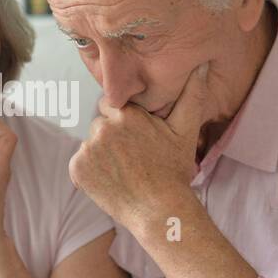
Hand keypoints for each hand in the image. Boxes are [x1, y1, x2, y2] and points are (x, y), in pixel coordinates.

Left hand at [70, 63, 210, 230]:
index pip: (112, 104)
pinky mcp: (77, 168)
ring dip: (101, 154)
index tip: (136, 139)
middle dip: (112, 137)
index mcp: (126, 113)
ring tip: (123, 171)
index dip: (124, 122)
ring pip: (91, 144)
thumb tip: (200, 66)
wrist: (159, 211)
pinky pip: (79, 163)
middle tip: (132, 158)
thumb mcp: (186, 131)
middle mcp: (103, 126)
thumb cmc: (174, 171)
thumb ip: (191, 95)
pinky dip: (90, 172)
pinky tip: (110, 181)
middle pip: (100, 124)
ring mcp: (88, 148)